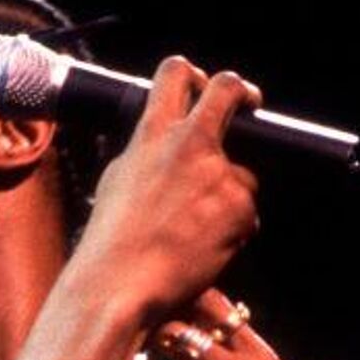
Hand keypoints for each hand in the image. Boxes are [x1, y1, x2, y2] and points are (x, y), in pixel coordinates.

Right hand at [71, 58, 262, 321]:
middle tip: (249, 106)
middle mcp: (189, 144)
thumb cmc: (111, 243)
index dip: (198, 74)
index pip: (176, 73)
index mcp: (151, 134)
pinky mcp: (241, 207)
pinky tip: (203, 249)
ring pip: (241, 173)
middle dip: (242, 93)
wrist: (120, 286)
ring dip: (229, 195)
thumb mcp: (119, 181)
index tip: (209, 86)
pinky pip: (247, 213)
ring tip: (194, 232)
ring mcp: (219, 173)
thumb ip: (148, 155)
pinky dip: (233, 230)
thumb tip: (165, 148)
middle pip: (229, 89)